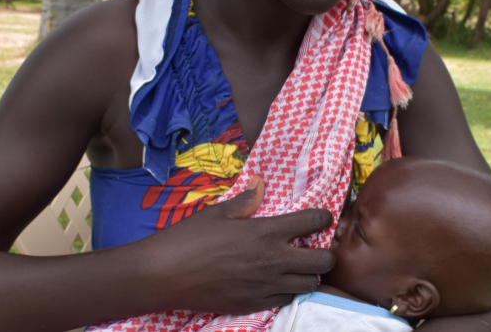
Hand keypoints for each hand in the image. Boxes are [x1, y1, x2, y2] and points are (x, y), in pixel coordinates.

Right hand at [142, 176, 335, 313]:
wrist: (164, 276)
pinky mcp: (255, 305)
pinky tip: (279, 282)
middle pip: (322, 261)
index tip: (324, 216)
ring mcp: (266, 286)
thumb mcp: (216, 213)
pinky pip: (287, 300)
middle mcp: (272, 260)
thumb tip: (260, 184)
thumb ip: (245, 202)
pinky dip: (290, 290)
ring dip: (309, 274)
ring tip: (299, 266)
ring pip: (309, 284)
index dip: (324, 217)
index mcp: (265, 232)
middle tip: (318, 247)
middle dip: (327, 253)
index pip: (311, 222)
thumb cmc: (188, 239)